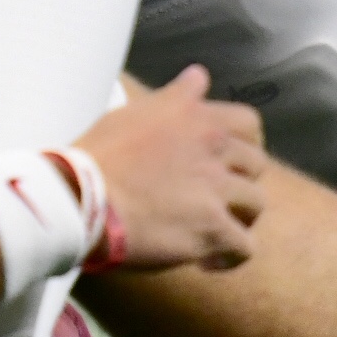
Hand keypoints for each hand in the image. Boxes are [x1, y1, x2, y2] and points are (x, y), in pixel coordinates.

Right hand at [74, 68, 263, 271]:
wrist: (81, 199)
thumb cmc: (97, 156)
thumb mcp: (133, 112)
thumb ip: (173, 98)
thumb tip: (198, 75)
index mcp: (194, 116)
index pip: (248, 122)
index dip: (244, 142)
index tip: (228, 159)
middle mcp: (213, 147)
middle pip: (256, 164)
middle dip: (238, 181)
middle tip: (213, 198)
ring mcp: (216, 188)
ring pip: (255, 204)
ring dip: (236, 218)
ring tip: (209, 231)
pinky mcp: (213, 228)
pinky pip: (244, 247)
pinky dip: (228, 256)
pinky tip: (206, 261)